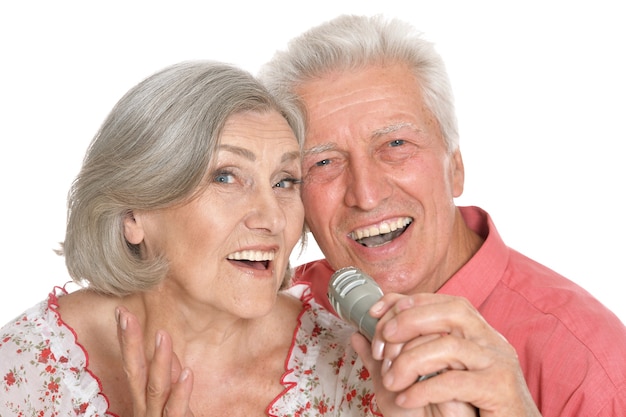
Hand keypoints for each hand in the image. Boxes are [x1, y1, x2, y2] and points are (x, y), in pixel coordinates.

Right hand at [116, 306, 194, 416]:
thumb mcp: (172, 399)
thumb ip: (170, 377)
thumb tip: (168, 351)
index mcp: (143, 399)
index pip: (133, 364)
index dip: (127, 339)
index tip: (122, 311)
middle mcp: (144, 409)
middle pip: (134, 372)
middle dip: (129, 343)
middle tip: (125, 314)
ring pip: (155, 389)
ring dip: (159, 361)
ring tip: (163, 335)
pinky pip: (175, 411)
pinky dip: (182, 393)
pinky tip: (188, 374)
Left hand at [358, 293, 540, 416]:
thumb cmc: (459, 412)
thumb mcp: (413, 382)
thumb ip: (386, 359)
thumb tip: (356, 335)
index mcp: (473, 333)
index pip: (440, 301)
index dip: (405, 301)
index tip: (375, 312)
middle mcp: (488, 340)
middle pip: (449, 312)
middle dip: (408, 322)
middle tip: (382, 343)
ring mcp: (497, 362)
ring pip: (449, 346)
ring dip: (411, 360)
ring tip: (391, 380)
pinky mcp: (500, 388)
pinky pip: (456, 382)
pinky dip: (424, 389)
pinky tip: (406, 398)